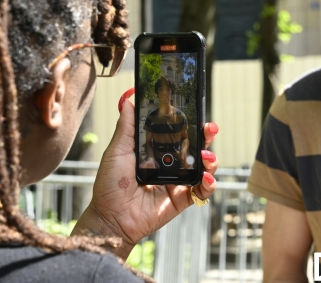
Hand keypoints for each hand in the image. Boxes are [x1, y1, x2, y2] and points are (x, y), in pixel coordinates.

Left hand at [71, 99, 218, 259]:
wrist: (111, 218)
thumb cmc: (110, 185)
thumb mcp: (117, 151)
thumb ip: (126, 128)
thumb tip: (128, 101)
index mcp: (156, 150)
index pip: (178, 132)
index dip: (190, 122)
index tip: (195, 111)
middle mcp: (170, 164)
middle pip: (196, 146)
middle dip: (207, 136)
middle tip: (210, 128)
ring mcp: (178, 181)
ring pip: (204, 166)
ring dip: (211, 159)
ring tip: (206, 156)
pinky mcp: (183, 198)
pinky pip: (203, 190)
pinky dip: (209, 184)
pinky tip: (205, 178)